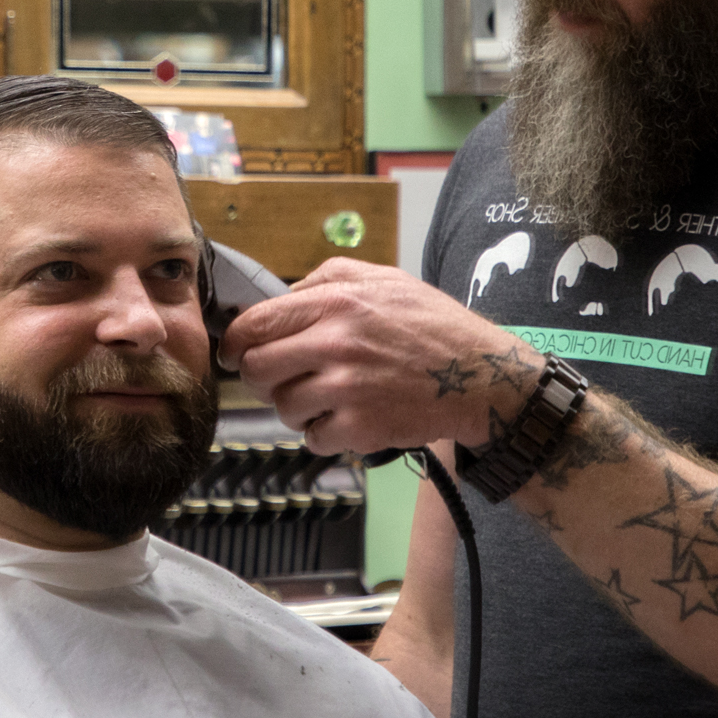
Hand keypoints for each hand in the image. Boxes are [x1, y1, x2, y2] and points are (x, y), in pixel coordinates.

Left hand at [215, 257, 541, 453]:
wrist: (481, 376)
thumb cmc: (431, 325)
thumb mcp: (381, 279)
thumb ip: (326, 280)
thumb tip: (279, 297)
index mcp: (334, 302)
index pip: (254, 324)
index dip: (236, 343)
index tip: (237, 354)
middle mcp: (334, 343)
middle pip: (257, 370)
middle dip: (262, 378)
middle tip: (283, 380)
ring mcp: (345, 389)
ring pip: (282, 408)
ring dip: (296, 408)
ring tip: (327, 399)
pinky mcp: (360, 428)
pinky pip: (312, 438)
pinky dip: (323, 434)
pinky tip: (348, 419)